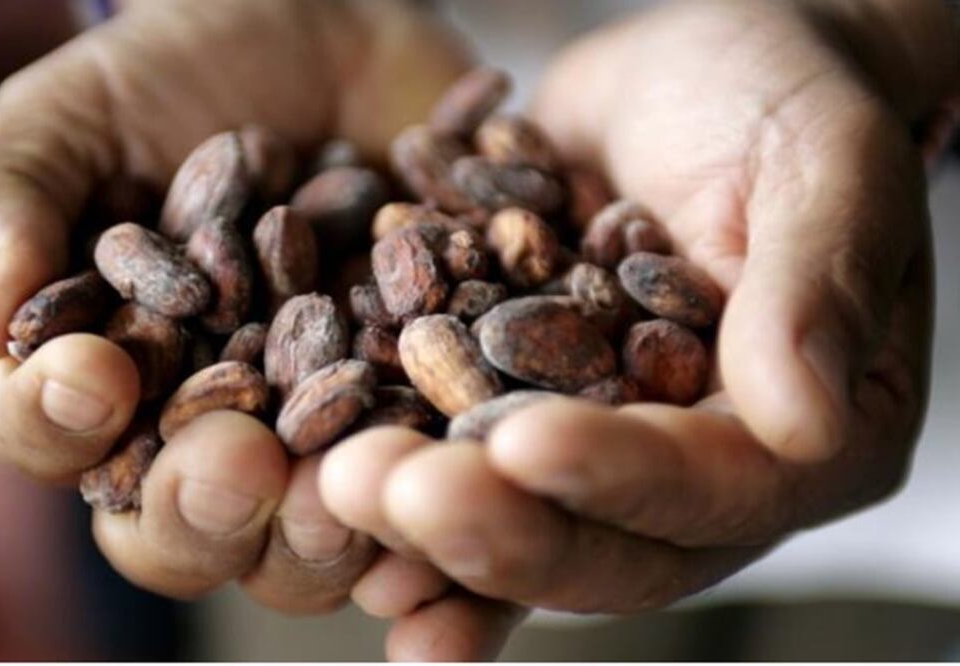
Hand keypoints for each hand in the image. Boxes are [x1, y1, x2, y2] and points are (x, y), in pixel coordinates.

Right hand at [0, 1, 521, 657]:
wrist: (327, 37)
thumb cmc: (178, 79)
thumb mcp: (74, 118)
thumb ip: (4, 204)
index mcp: (104, 381)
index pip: (58, 437)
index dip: (60, 423)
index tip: (93, 374)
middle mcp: (210, 431)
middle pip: (188, 526)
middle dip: (203, 509)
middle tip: (235, 461)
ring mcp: (319, 434)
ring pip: (308, 537)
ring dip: (321, 530)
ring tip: (341, 485)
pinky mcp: (418, 408)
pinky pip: (427, 469)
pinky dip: (434, 473)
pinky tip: (447, 456)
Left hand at [322, 0, 955, 622]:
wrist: (695, 77)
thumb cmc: (783, 101)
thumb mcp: (827, 164)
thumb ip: (818, 286)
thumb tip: (805, 422)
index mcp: (805, 436)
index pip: (710, 486)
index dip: (618, 477)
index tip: (523, 444)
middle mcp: (700, 471)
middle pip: (600, 542)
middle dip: (494, 525)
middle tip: (389, 491)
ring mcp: (605, 448)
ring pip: (518, 520)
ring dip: (426, 524)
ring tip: (336, 494)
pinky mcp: (526, 409)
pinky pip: (466, 466)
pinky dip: (408, 497)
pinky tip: (332, 506)